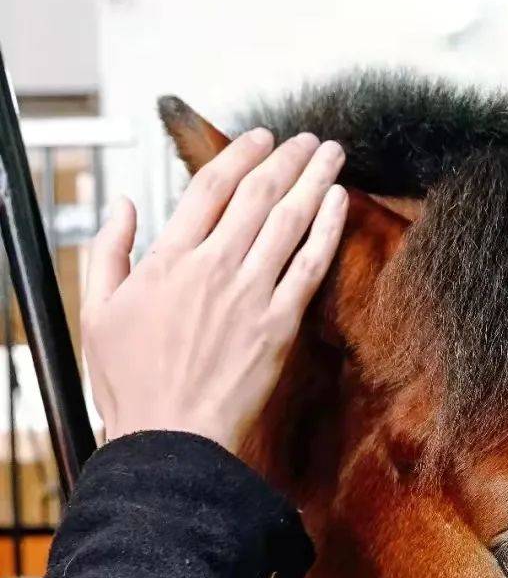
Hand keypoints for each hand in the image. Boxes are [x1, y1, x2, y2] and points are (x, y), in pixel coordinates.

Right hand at [81, 128, 348, 453]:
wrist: (172, 439)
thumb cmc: (133, 386)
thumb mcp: (97, 313)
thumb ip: (109, 252)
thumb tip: (123, 206)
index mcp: (167, 260)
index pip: (209, 187)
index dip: (238, 154)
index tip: (259, 138)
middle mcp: (213, 267)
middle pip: (257, 193)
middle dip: (285, 158)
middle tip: (305, 138)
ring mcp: (250, 294)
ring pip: (288, 220)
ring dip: (313, 179)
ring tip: (330, 153)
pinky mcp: (279, 325)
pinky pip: (309, 265)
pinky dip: (326, 229)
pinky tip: (339, 202)